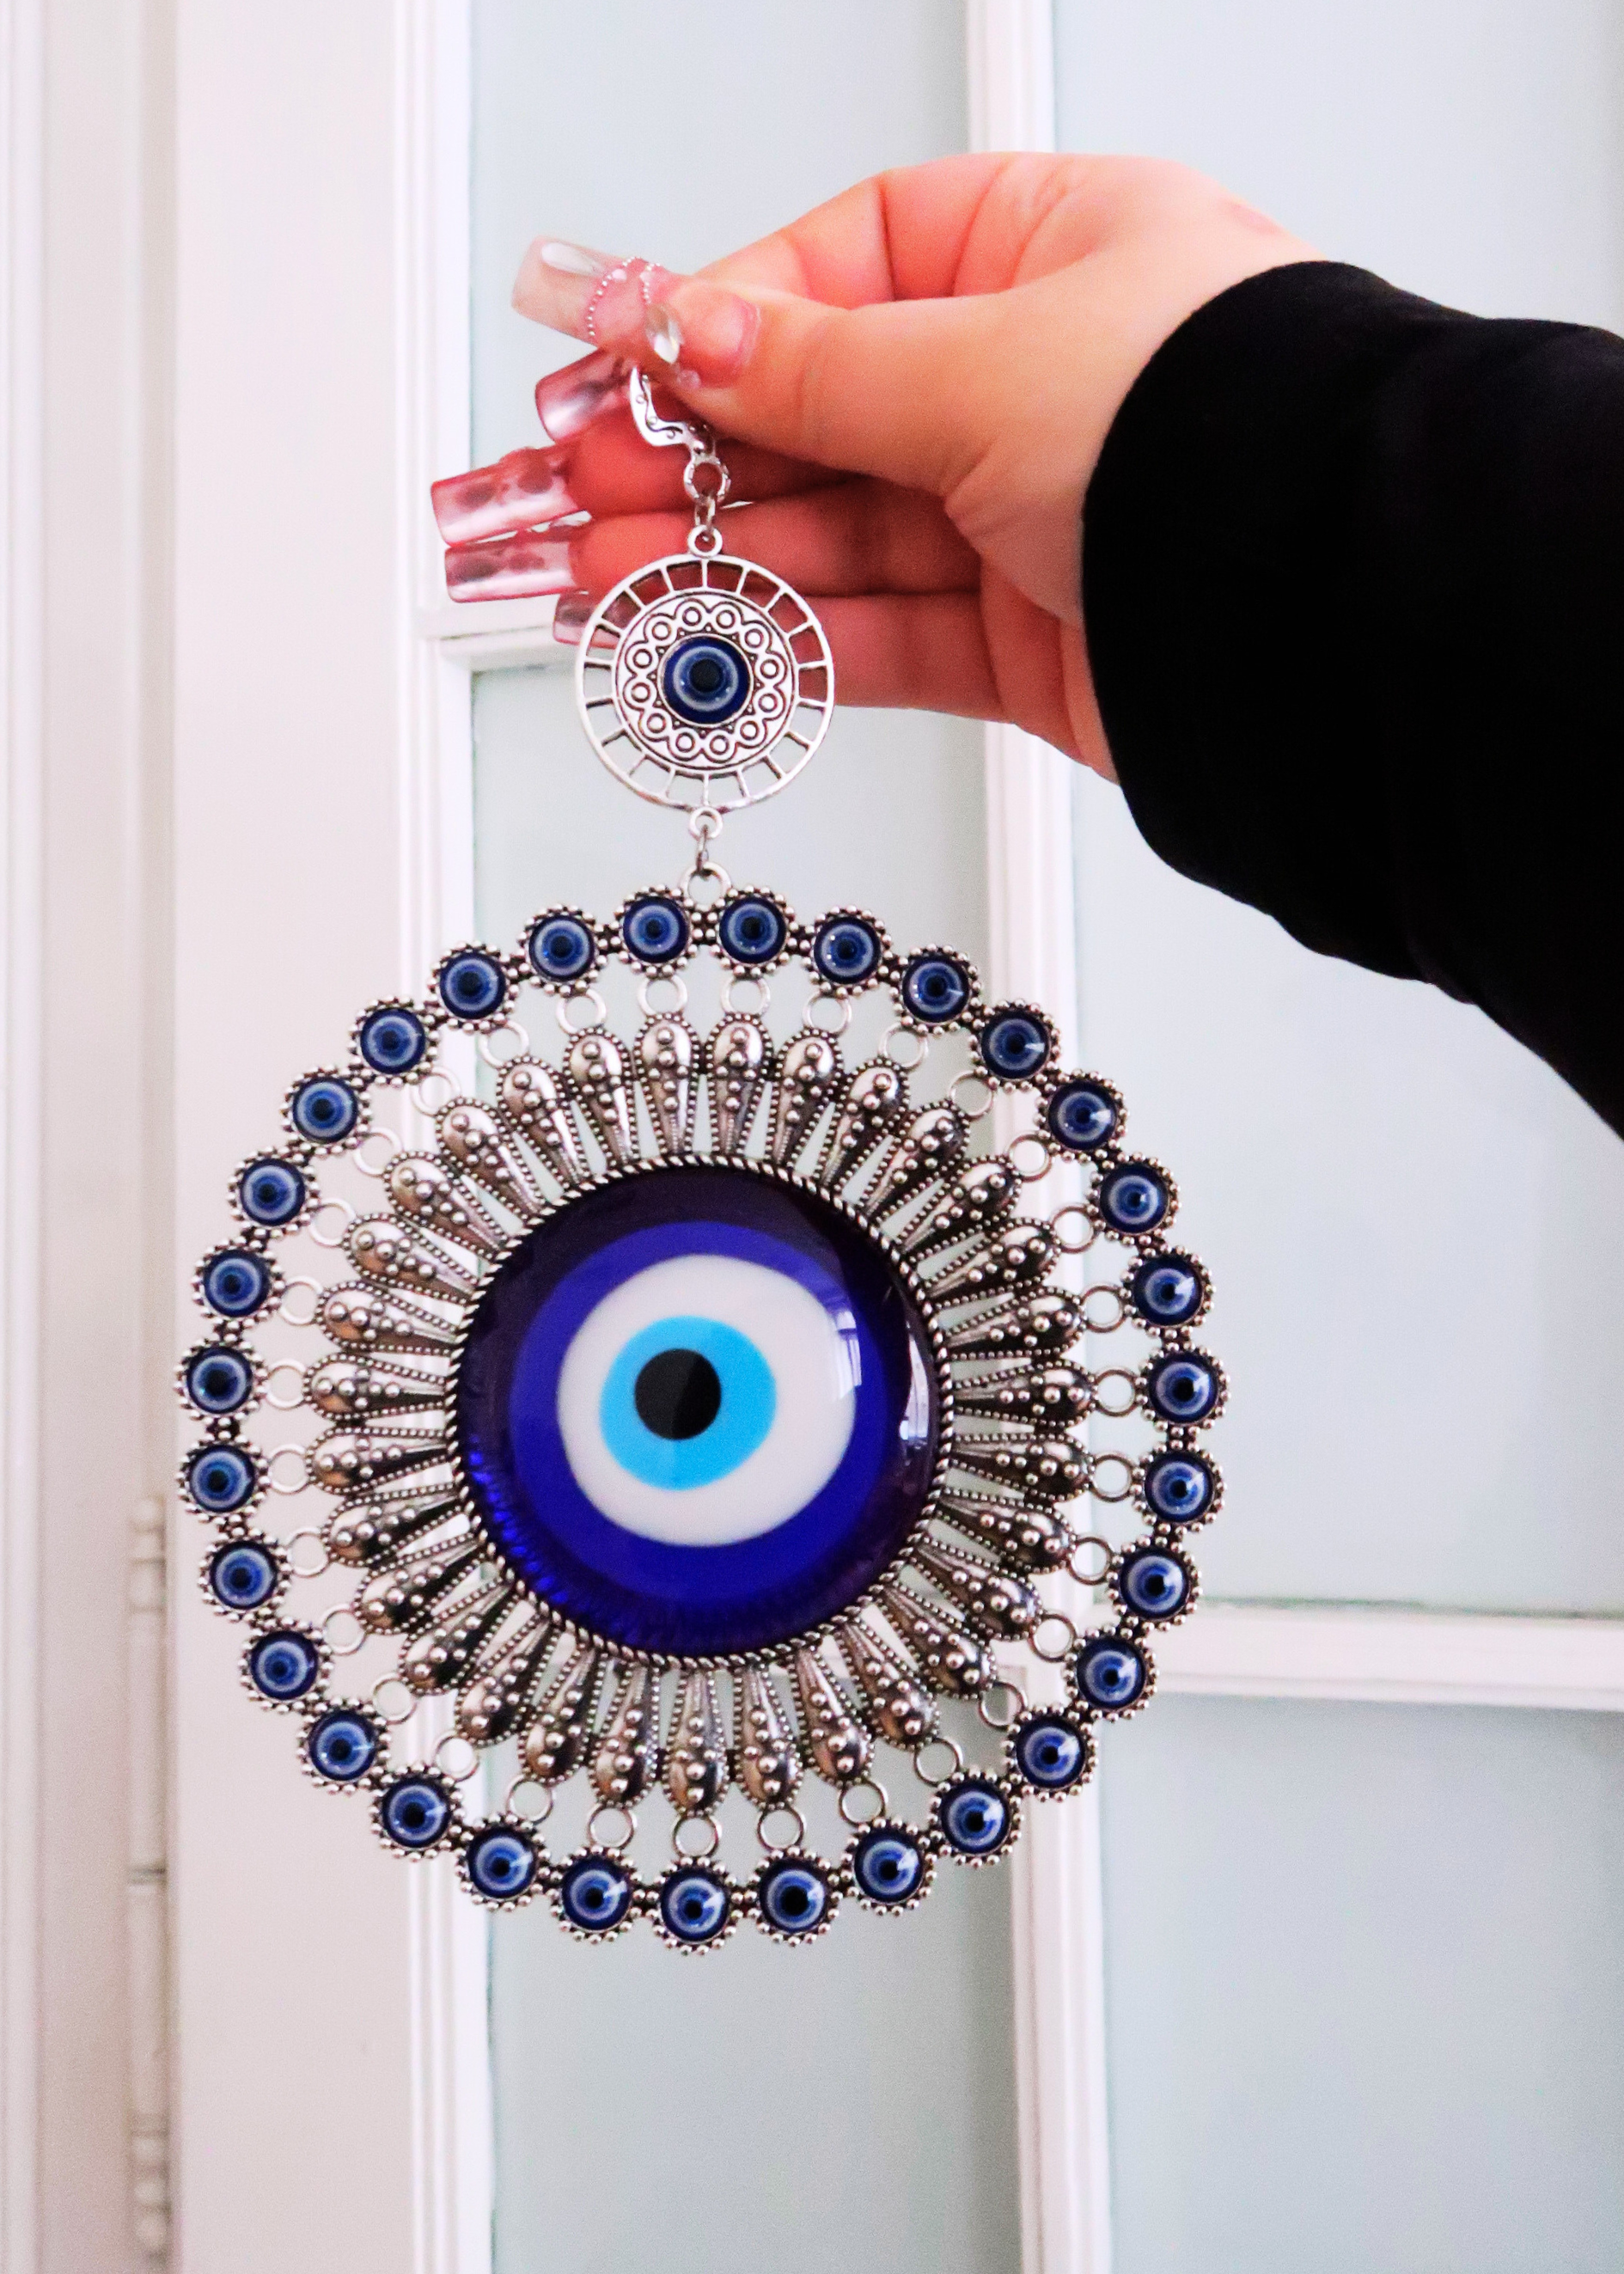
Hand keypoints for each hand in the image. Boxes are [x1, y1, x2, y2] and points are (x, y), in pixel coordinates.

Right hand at [433, 154, 1316, 775]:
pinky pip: (888, 636)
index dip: (722, 320)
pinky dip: (795, 644)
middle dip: (694, 463)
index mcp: (1052, 251)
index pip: (845, 267)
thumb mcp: (983, 361)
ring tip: (599, 588)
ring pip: (843, 539)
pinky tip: (705, 644)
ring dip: (717, 565)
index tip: (620, 365)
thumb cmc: (1214, 433)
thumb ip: (821, 367)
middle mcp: (1043, 380)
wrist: (1329, 612)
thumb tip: (694, 332)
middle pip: (826, 418)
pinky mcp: (1035, 643)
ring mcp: (1036, 518)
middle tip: (578, 496)